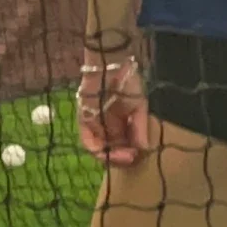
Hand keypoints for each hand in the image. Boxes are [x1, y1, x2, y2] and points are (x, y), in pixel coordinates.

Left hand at [77, 49, 152, 167]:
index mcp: (122, 126)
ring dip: (110, 156)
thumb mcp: (139, 108)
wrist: (111, 67)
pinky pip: (87, 141)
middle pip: (111, 152)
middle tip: (130, 158)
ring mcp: (95, 126)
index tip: (137, 156)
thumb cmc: (128, 84)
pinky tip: (107, 151)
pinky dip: (96, 148)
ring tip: (122, 156)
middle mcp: (108, 129)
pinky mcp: (83, 122)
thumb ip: (140, 129)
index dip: (129, 155)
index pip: (124, 148)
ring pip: (99, 149)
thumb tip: (144, 149)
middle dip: (120, 158)